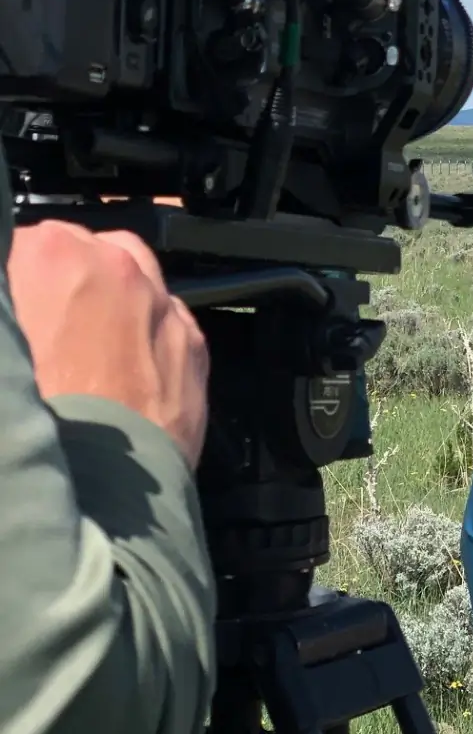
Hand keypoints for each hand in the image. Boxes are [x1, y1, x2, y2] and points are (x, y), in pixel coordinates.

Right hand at [8, 221, 209, 469]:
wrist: (97, 494)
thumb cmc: (37, 424)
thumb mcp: (2, 348)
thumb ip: (12, 313)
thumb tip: (16, 311)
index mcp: (50, 255)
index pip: (25, 239)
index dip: (18, 277)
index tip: (17, 304)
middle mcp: (115, 266)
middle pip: (83, 248)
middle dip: (63, 277)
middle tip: (42, 324)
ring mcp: (161, 302)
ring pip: (135, 274)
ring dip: (110, 296)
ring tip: (84, 344)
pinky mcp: (193, 343)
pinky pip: (168, 318)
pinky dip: (147, 331)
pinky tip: (124, 368)